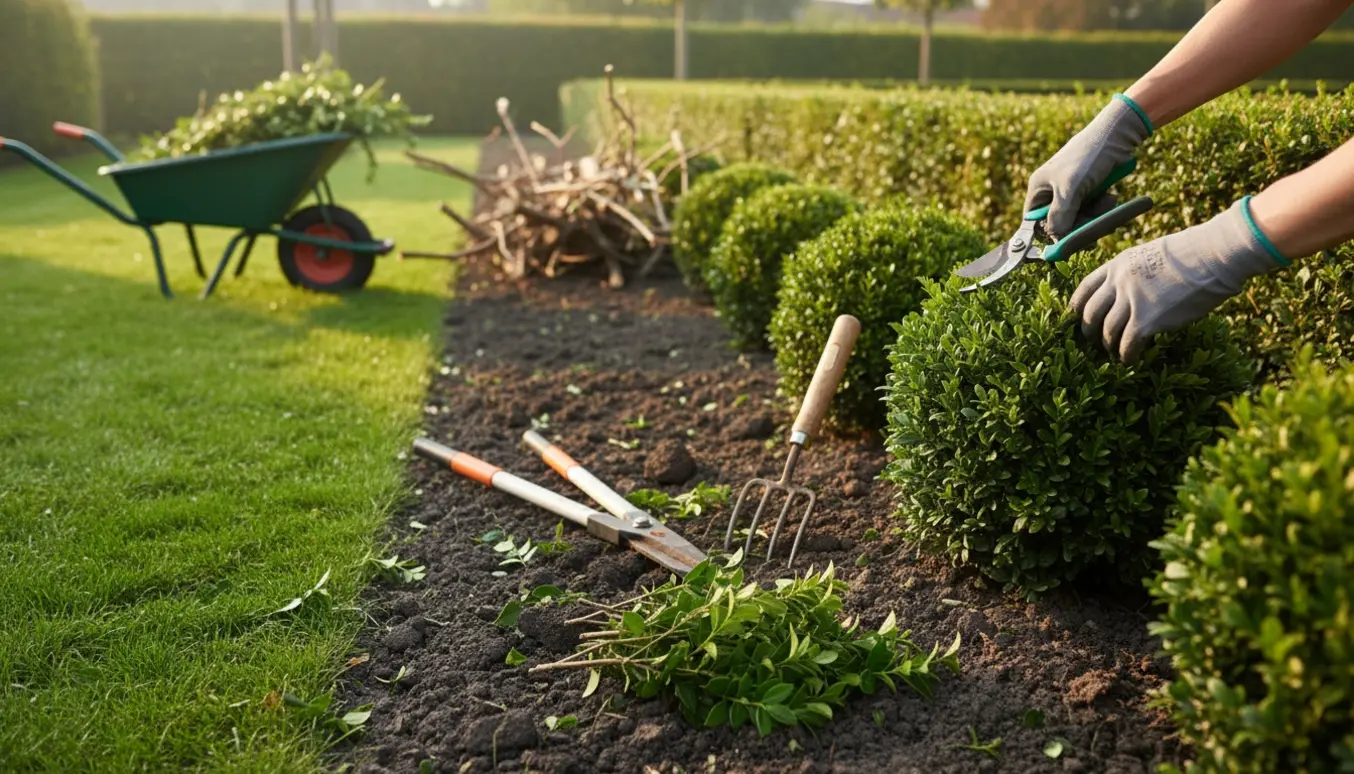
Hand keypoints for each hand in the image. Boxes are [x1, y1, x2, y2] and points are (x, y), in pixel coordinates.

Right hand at [1025, 95, 1152, 238]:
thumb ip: (1060, 216)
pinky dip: (1103, 208)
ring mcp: (1072, 191)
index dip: (1047, 233)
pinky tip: (1111, 198)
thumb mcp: (1070, 188)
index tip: (1064, 242)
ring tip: (1107, 203)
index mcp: (1039, 188)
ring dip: (1094, 216)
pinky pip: (1093, 210)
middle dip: (1078, 225)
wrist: (1118, 135)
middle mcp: (1052, 191)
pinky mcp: (1089, 191)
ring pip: (1079, 219)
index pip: (1034, 221)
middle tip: (1092, 225)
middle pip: (1060, 223)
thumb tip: (1055, 240)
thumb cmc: (1088, 156)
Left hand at [1071, 198, 1285, 363]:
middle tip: (1095, 341)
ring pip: (1107, 332)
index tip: (1078, 318)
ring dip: (1109, 346)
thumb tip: (1132, 292)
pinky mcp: (1147, 320)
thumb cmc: (1193, 252)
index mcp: (1117, 264)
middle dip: (1089, 331)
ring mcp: (1131, 301)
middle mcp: (1118, 283)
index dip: (1079, 307)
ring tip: (1115, 353)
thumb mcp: (1151, 255)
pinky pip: (1127, 345)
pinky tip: (1130, 360)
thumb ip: (1134, 273)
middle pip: (1090, 313)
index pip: (1084, 288)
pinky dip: (1126, 356)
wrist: (1214, 254)